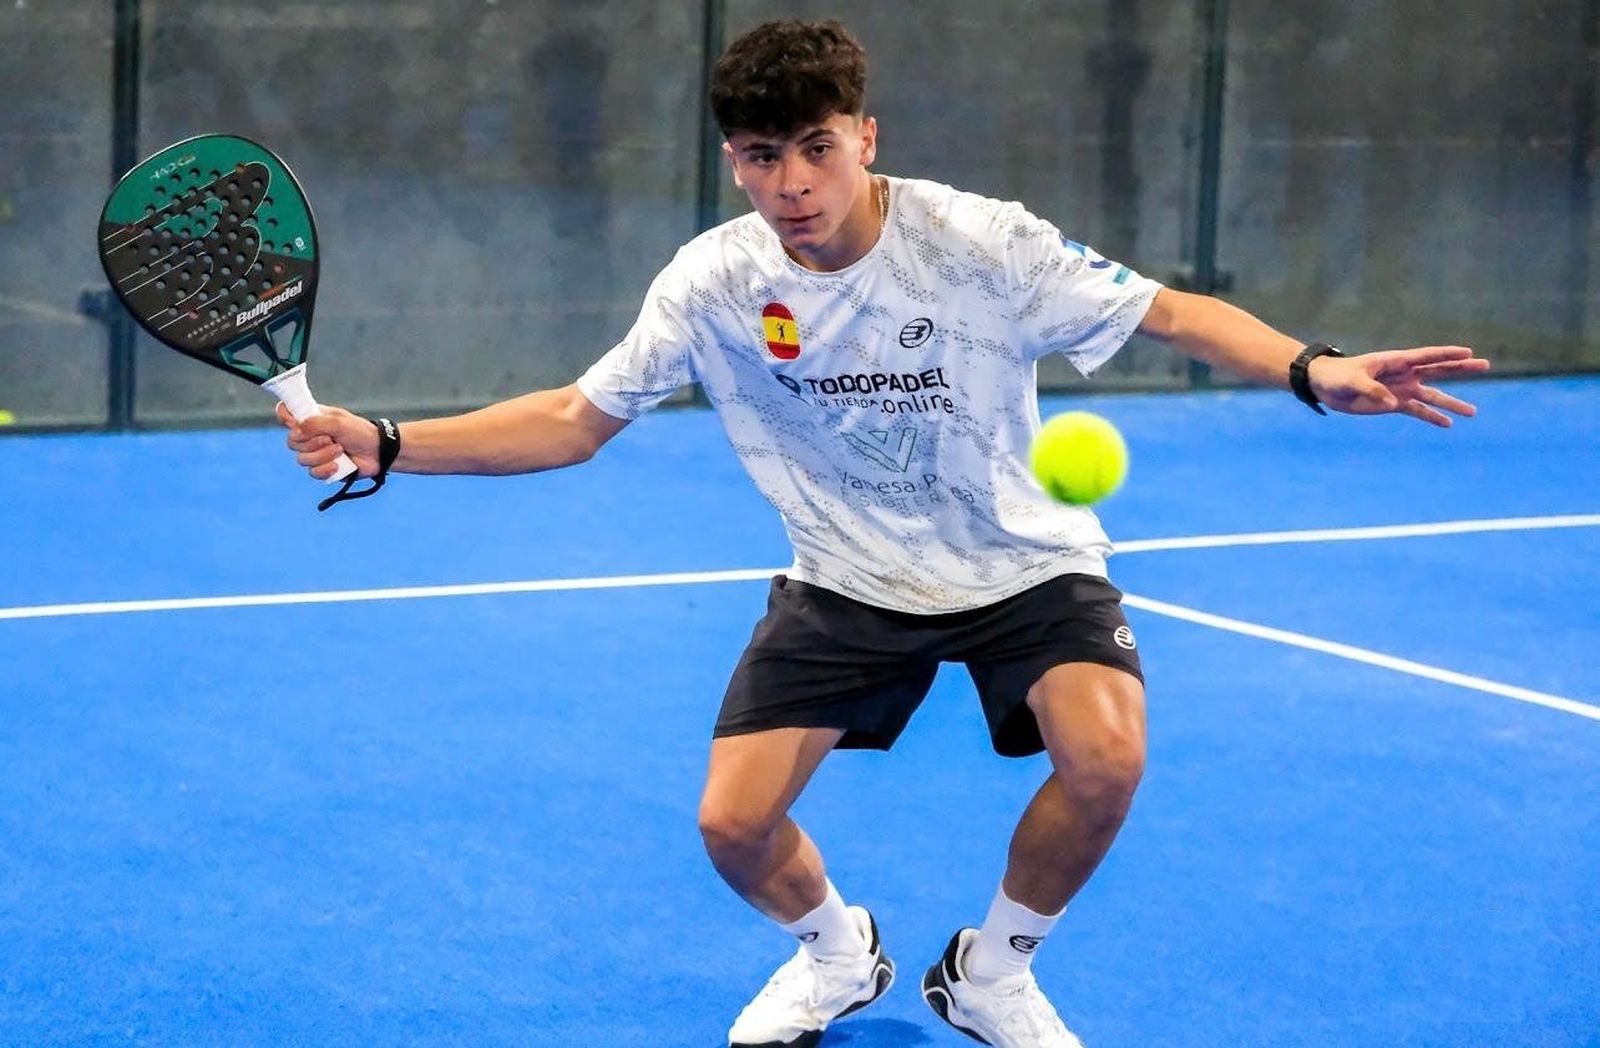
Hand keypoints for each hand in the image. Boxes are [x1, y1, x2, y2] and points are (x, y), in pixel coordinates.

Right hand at [277, 402, 379, 478]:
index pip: (286, 413)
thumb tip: (295, 431)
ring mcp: (315, 453)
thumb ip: (314, 423)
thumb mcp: (338, 422)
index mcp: (311, 418)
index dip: (285, 416)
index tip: (293, 421)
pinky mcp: (323, 469)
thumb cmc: (360, 432)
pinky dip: (326, 469)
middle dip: (311, 443)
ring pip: (302, 459)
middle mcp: (310, 436)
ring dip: (323, 456)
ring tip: (340, 450)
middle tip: (330, 439)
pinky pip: (313, 473)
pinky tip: (338, 465)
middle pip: (291, 442)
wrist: (378, 452)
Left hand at [1309, 346, 1490, 426]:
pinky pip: (1417, 411)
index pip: (1427, 356)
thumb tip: (1391, 403)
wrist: (1325, 386)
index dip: (1448, 353)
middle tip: (1485, 365)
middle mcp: (1404, 374)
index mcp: (1396, 361)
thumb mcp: (1353, 380)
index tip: (1469, 352)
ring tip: (1473, 412)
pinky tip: (1448, 424)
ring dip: (1451, 403)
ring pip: (1432, 396)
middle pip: (1439, 370)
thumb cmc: (1338, 376)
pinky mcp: (1393, 404)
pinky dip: (1432, 417)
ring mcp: (1401, 389)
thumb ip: (1372, 390)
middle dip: (1462, 368)